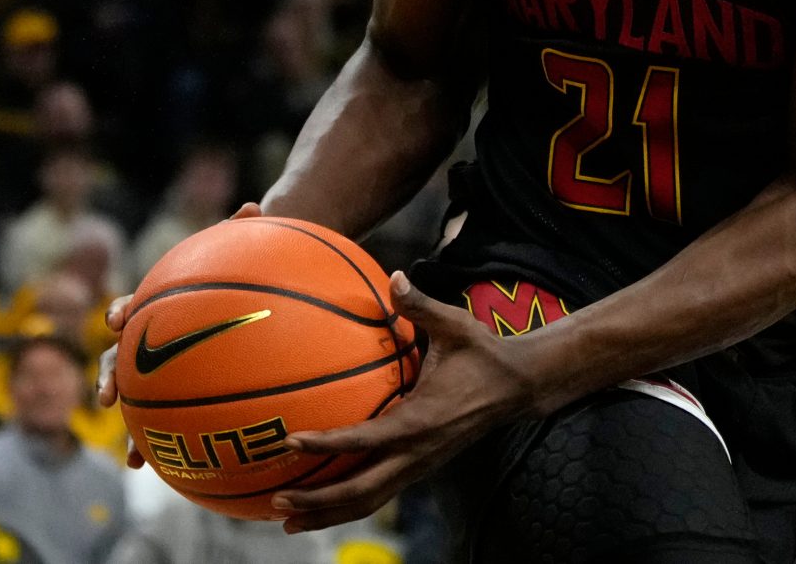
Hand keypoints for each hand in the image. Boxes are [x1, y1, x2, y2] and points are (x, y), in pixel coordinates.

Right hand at [98, 203, 264, 468]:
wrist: (244, 298)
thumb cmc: (239, 274)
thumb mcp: (242, 251)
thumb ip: (242, 231)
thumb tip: (251, 206)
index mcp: (158, 305)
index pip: (132, 305)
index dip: (121, 311)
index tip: (117, 320)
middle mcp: (149, 340)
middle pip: (119, 358)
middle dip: (109, 377)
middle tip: (106, 395)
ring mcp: (158, 371)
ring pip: (136, 400)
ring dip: (132, 428)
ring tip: (134, 456)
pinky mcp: (175, 395)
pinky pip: (163, 424)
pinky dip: (158, 446)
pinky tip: (161, 471)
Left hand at [272, 272, 525, 532]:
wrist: (518, 388)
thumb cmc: (482, 354)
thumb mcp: (455, 325)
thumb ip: (421, 305)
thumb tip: (396, 274)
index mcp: (420, 420)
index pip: (366, 439)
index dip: (328, 443)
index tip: (292, 441)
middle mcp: (417, 452)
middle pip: (361, 491)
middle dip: (318, 502)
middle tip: (277, 503)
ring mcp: (419, 466)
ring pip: (368, 502)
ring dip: (328, 513)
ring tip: (287, 521)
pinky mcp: (419, 468)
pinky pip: (378, 495)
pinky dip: (346, 505)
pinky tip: (319, 505)